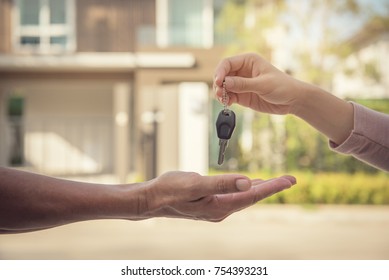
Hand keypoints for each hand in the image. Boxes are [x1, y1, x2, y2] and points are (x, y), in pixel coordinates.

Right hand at [139, 171, 295, 221]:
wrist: (151, 199)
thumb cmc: (170, 190)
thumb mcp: (195, 185)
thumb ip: (221, 184)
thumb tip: (247, 183)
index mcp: (220, 206)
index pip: (252, 196)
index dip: (273, 187)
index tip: (290, 180)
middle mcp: (221, 210)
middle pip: (251, 197)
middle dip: (271, 188)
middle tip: (290, 179)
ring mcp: (215, 207)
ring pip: (243, 196)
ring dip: (260, 188)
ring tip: (275, 181)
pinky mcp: (209, 202)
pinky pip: (233, 195)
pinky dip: (244, 188)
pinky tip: (247, 184)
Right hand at [213, 53, 300, 114]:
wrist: (292, 100)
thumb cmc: (282, 87)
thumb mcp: (262, 84)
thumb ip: (243, 84)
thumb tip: (224, 83)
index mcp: (248, 61)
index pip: (227, 63)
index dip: (220, 72)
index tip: (218, 82)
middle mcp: (242, 71)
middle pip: (223, 75)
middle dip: (218, 84)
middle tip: (219, 93)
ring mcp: (241, 83)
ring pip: (224, 87)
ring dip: (220, 93)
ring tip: (223, 100)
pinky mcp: (242, 95)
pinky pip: (229, 96)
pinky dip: (225, 99)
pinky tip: (227, 103)